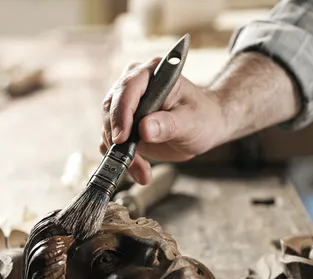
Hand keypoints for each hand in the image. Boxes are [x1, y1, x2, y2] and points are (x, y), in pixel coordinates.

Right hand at [100, 58, 230, 184]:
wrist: (205, 127)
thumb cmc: (202, 117)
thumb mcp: (191, 122)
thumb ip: (168, 124)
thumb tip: (145, 129)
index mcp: (152, 74)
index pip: (128, 89)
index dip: (121, 114)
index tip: (122, 138)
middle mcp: (134, 85)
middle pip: (112, 108)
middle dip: (118, 138)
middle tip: (130, 161)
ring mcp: (126, 105)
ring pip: (108, 128)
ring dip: (120, 153)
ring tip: (141, 171)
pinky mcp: (122, 125)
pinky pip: (110, 141)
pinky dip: (119, 158)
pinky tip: (136, 169)